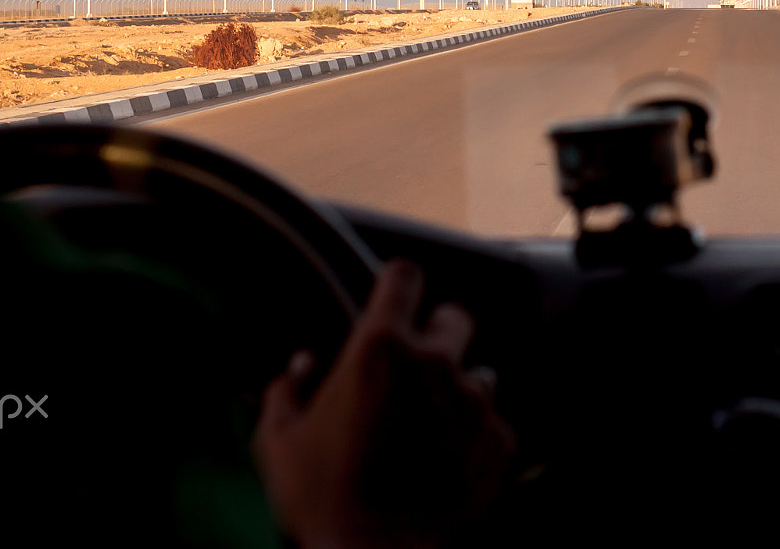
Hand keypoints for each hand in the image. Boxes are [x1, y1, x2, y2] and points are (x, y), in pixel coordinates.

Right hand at [255, 260, 515, 548]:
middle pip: (454, 317)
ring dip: (457, 388)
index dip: (397, 282)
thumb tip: (298, 369)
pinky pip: (491, 423)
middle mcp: (436, 364)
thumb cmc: (326, 502)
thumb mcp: (279, 445)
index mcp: (381, 350)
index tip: (390, 295)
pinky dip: (473, 436)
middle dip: (437, 332)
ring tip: (429, 425)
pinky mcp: (499, 441)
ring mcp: (473, 403)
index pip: (404, 276)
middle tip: (413, 365)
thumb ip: (286, 392)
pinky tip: (447, 464)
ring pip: (477, 373)